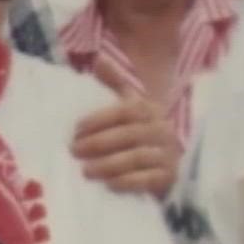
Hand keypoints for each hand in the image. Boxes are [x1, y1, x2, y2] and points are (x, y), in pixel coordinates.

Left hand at [74, 57, 178, 196]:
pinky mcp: (169, 176)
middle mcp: (163, 129)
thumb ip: (114, 83)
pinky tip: (109, 184)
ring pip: (137, 158)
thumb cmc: (136, 132)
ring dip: (108, 165)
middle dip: (98, 143)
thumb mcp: (127, 106)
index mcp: (150, 110)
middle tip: (74, 151)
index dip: (100, 119)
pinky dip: (128, 182)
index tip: (76, 129)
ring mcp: (168, 153)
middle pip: (129, 134)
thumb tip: (100, 59)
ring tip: (85, 170)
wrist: (163, 163)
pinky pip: (148, 180)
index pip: (126, 110)